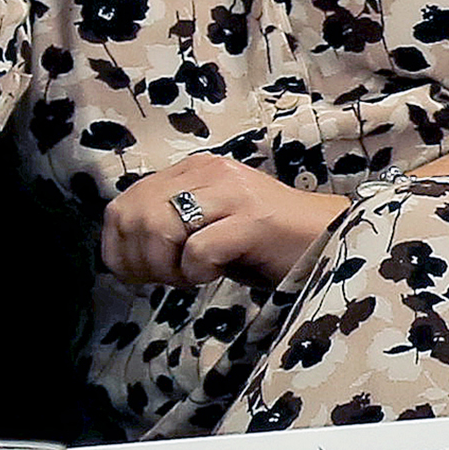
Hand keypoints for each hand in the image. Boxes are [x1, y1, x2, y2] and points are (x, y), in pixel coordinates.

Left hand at [101, 154, 349, 289]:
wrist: (328, 241)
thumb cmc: (264, 243)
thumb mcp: (207, 225)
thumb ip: (168, 226)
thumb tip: (123, 252)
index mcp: (194, 170)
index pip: (122, 205)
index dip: (119, 247)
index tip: (142, 274)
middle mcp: (209, 171)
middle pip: (135, 216)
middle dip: (140, 261)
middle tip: (170, 279)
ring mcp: (232, 192)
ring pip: (159, 228)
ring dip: (166, 268)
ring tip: (190, 278)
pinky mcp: (254, 219)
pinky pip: (198, 250)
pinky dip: (197, 274)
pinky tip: (216, 275)